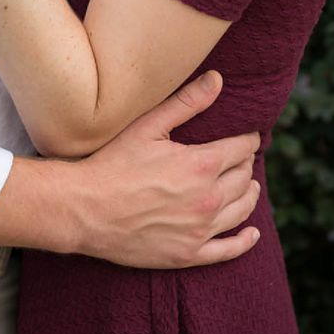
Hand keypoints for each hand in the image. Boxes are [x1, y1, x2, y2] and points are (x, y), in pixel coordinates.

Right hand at [70, 70, 263, 268]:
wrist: (82, 209)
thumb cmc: (113, 164)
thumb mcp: (149, 126)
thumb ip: (187, 102)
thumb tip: (218, 79)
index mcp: (202, 165)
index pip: (243, 149)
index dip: (247, 140)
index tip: (246, 137)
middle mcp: (207, 199)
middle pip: (244, 178)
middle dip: (246, 165)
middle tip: (241, 159)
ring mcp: (198, 230)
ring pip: (241, 210)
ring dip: (249, 195)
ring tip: (249, 187)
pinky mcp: (186, 254)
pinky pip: (226, 251)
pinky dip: (243, 242)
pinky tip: (251, 234)